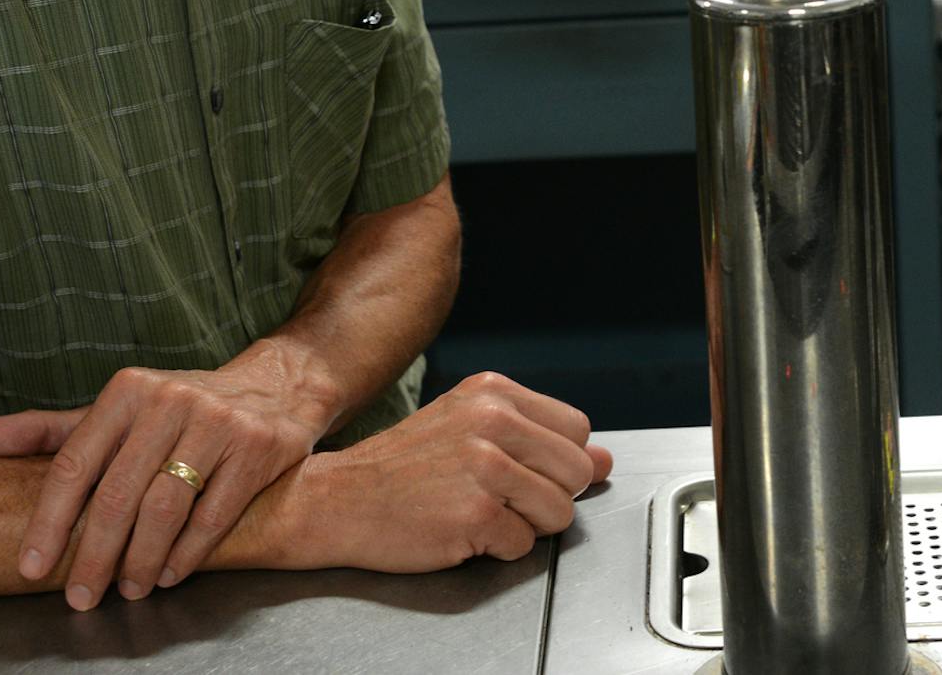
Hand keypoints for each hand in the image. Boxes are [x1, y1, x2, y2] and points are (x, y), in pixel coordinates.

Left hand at [0, 351, 333, 609]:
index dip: (49, 521)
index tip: (31, 566)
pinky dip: (187, 552)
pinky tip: (168, 574)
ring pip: (166, 507)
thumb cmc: (179, 407)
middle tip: (79, 596)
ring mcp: (218, 423)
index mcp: (127, 390)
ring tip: (128, 590)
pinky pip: (213, 513)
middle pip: (119, 493)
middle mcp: (171, 400)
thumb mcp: (116, 410)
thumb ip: (48, 430)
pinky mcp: (257, 447)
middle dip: (94, 554)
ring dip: (140, 560)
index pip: (75, 462)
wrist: (276, 386)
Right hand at [278, 372, 613, 573]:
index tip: (521, 470)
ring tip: (478, 512)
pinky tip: (461, 529)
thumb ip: (540, 440)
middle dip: (549, 496)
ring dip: (525, 525)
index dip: (557, 461)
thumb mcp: (469, 431)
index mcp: (493, 392)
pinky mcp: (476, 513)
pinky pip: (524, 545)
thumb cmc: (402, 468)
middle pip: (576, 471)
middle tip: (498, 497)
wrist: (336, 499)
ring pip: (559, 512)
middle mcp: (493, 420)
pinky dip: (497, 549)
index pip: (575, 429)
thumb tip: (605, 460)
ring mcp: (485, 466)